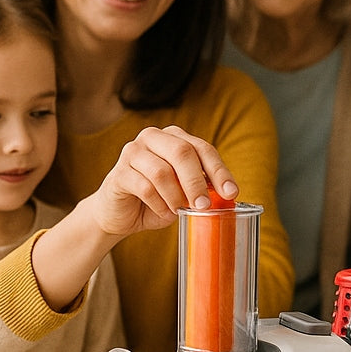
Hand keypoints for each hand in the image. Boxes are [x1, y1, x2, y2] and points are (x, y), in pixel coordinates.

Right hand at [32, 125, 237, 310]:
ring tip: (179, 210)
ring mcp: (133, 152)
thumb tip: (227, 196)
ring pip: (162, 172)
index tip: (231, 192)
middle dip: (197, 182)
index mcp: (175, 137)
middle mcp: (153, 137)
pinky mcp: (119, 172)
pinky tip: (163, 212)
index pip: (203, 148)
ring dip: (175, 196)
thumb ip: (202, 187)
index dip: (219, 171)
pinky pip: (145, 188)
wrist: (120, 214)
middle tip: (205, 206)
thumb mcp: (185, 192)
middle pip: (182, 153)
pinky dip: (159, 204)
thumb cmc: (158, 200)